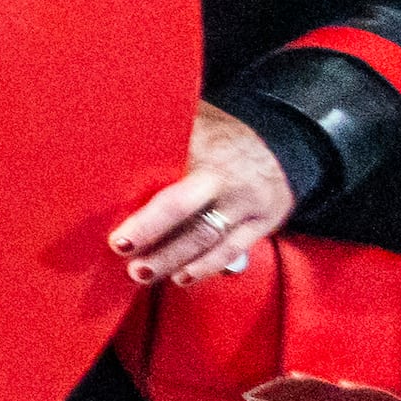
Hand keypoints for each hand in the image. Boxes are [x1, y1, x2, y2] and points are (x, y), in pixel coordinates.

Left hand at [109, 99, 298, 282]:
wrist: (284, 145)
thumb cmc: (223, 134)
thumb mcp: (197, 122)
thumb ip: (164, 133)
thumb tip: (116, 136)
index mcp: (206, 152)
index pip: (170, 187)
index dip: (146, 217)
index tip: (120, 235)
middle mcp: (228, 181)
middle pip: (187, 215)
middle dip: (155, 239)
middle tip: (125, 255)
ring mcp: (248, 205)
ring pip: (208, 239)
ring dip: (174, 260)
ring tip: (143, 273)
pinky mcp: (264, 224)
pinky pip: (233, 250)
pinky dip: (206, 267)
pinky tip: (181, 278)